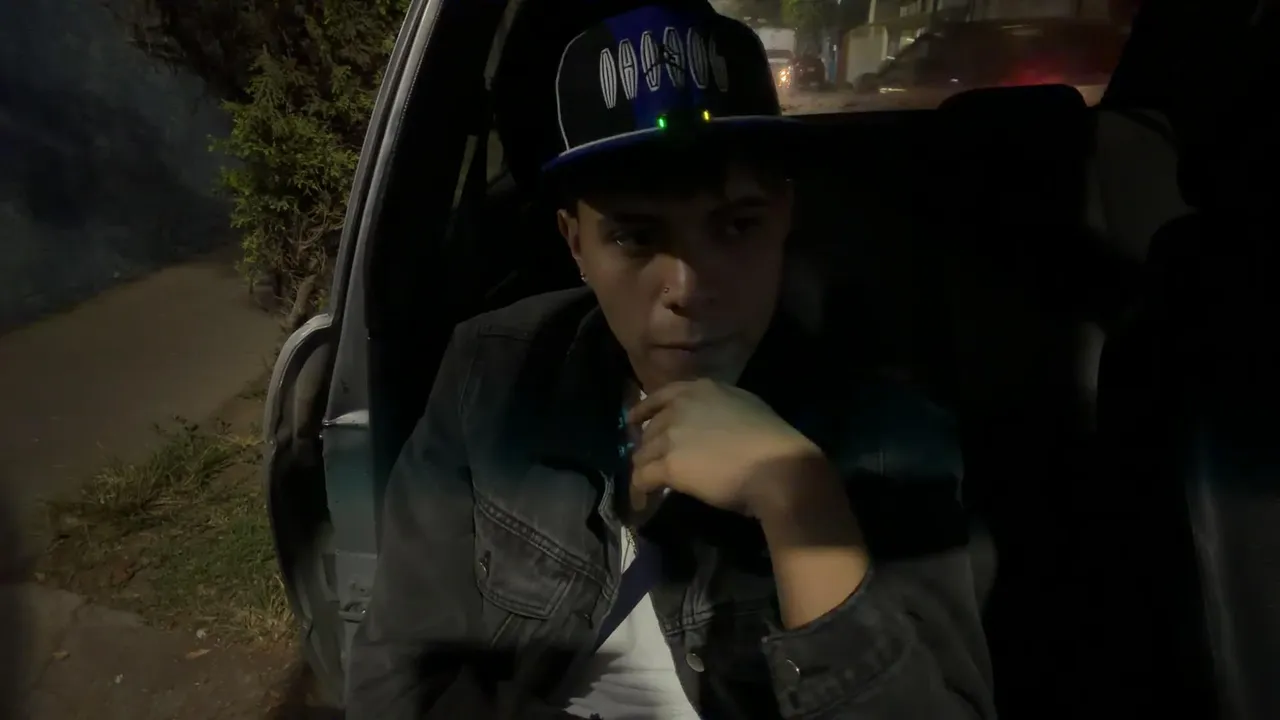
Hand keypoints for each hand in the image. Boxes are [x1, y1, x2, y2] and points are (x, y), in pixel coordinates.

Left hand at [628, 379, 827, 518]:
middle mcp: (679, 408)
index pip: (658, 397)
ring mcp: (672, 436)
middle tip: (656, 465)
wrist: (777, 466)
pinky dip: (641, 490)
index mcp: (699, 390)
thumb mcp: (744, 405)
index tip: (635, 422)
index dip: (644, 411)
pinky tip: (644, 499)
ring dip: (646, 469)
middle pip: (649, 429)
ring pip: (642, 454)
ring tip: (649, 486)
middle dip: (650, 447)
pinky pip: (642, 478)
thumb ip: (718, 407)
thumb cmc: (771, 439)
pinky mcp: (669, 465)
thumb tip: (708, 421)